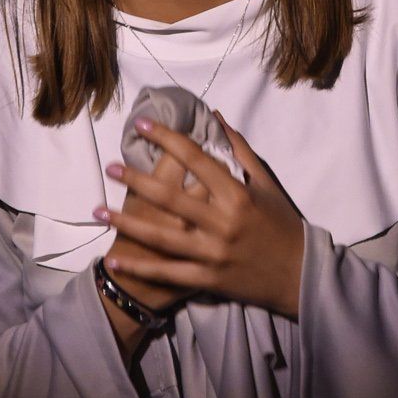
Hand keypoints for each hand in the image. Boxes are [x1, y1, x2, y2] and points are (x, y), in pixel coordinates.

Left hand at [93, 109, 305, 321]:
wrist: (300, 275)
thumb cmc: (283, 225)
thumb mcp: (266, 184)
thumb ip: (240, 151)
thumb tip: (217, 118)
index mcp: (238, 195)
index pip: (196, 159)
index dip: (168, 139)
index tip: (143, 125)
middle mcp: (223, 223)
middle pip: (171, 196)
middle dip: (136, 180)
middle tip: (110, 167)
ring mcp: (213, 253)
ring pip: (162, 237)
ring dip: (127, 223)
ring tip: (98, 211)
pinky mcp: (208, 279)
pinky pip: (168, 273)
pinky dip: (141, 268)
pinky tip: (114, 261)